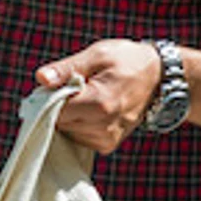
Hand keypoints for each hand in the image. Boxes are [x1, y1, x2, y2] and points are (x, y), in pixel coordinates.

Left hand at [35, 39, 162, 153]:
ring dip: (66, 115)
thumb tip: (41, 78)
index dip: (45, 97)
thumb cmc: (126, 61)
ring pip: (65, 131)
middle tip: (69, 85)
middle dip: (55, 105)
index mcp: (100, 104)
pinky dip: (76, 123)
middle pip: (58, 123)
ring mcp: (106, 140)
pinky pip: (77, 136)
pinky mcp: (107, 145)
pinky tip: (88, 108)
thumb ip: (67, 69)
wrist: (159, 79)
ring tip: (83, 95)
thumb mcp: (97, 54)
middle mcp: (103, 127)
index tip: (52, 84)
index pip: (55, 111)